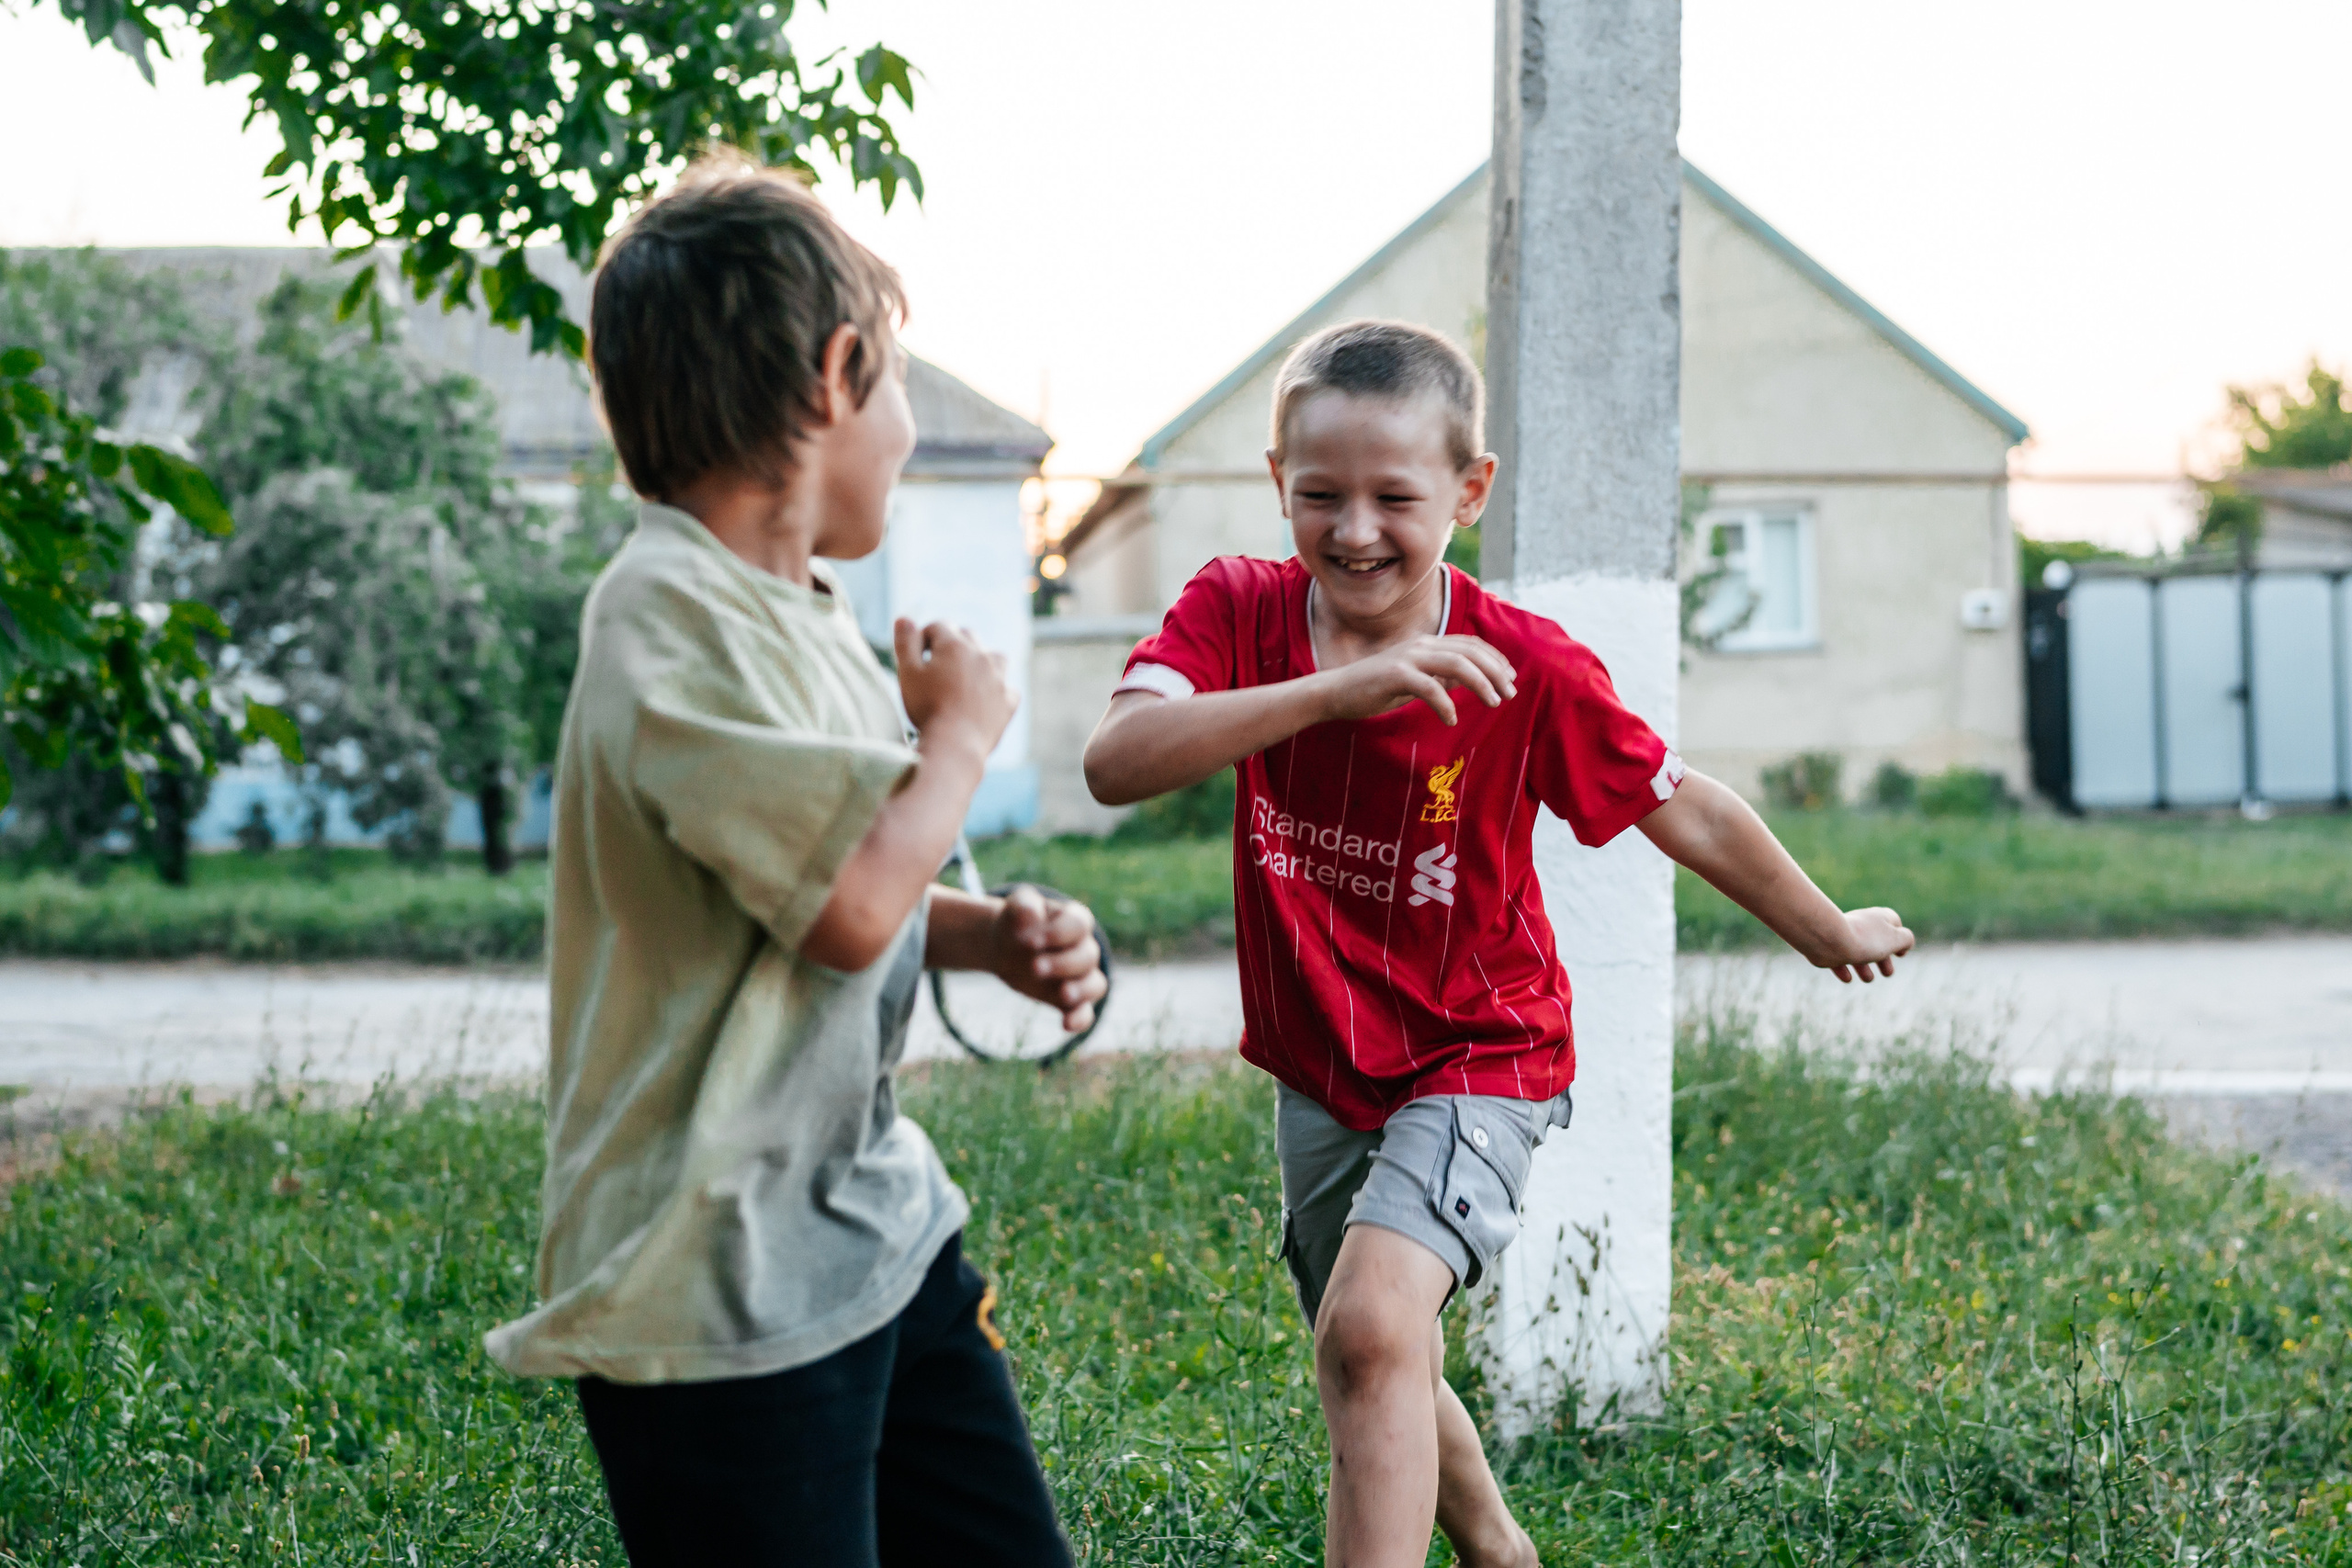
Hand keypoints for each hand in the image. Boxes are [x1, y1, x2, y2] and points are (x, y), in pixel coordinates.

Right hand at [895, 618, 1016, 759]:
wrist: (955, 744)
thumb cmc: (927, 708)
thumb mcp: (907, 673)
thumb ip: (905, 642)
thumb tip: (904, 618)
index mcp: (954, 645)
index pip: (939, 626)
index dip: (924, 638)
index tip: (916, 657)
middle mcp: (981, 655)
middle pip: (967, 636)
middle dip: (952, 645)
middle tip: (937, 668)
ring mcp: (999, 678)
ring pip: (994, 656)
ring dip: (981, 661)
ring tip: (966, 678)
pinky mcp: (1008, 701)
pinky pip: (1008, 688)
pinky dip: (998, 690)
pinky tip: (987, 700)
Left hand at [989, 886, 1106, 1032]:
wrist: (1008, 946)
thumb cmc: (1018, 922)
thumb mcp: (1017, 906)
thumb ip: (1025, 905)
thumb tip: (1033, 916)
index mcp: (1075, 920)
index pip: (1079, 925)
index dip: (1058, 934)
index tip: (1031, 941)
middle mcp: (1084, 948)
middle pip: (1087, 956)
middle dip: (1063, 964)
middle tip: (1034, 967)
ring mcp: (1081, 975)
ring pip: (1096, 985)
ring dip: (1081, 991)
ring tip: (1062, 995)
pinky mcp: (1071, 1000)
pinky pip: (1086, 1012)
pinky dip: (1080, 1019)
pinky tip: (1066, 1025)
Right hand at [1316, 634, 1517, 725]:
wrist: (1336, 692)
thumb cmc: (1375, 688)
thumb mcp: (1413, 680)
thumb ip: (1438, 675)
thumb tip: (1465, 680)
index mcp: (1426, 644)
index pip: (1470, 644)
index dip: (1494, 658)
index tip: (1511, 677)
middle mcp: (1420, 645)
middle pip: (1469, 652)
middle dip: (1495, 672)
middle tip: (1511, 693)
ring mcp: (1408, 658)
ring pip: (1456, 663)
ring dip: (1480, 683)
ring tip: (1494, 702)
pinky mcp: (1395, 675)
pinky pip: (1429, 687)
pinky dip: (1445, 704)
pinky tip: (1452, 720)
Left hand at [1816, 906, 1914, 982]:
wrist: (1829, 940)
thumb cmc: (1866, 939)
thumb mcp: (1895, 939)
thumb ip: (1906, 939)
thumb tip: (1905, 942)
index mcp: (1878, 918)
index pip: (1893, 922)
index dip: (1900, 937)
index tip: (1901, 954)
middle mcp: (1861, 924)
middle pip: (1875, 940)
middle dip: (1883, 958)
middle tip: (1888, 973)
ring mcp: (1843, 935)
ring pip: (1856, 950)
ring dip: (1863, 966)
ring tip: (1868, 979)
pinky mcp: (1827, 946)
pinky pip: (1836, 958)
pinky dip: (1843, 968)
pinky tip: (1847, 978)